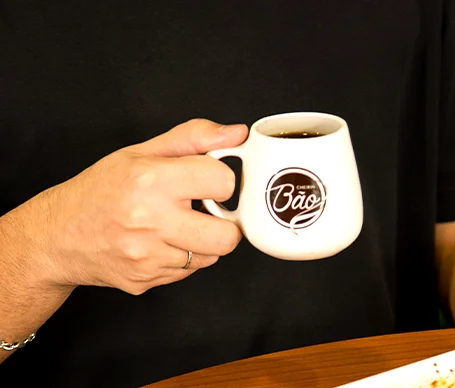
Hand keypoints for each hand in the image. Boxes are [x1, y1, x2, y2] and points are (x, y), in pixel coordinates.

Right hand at [21, 119, 246, 294]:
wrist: (57, 236)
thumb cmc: (99, 190)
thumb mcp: (141, 152)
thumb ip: (193, 138)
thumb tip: (236, 133)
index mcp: (151, 181)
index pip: (223, 181)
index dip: (220, 179)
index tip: (207, 180)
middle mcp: (150, 222)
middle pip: (228, 235)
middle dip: (224, 222)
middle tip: (206, 211)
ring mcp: (147, 257)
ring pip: (211, 256)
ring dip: (204, 241)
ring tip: (178, 225)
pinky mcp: (146, 280)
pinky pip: (189, 271)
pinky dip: (184, 257)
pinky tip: (163, 242)